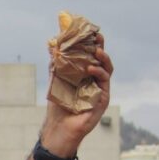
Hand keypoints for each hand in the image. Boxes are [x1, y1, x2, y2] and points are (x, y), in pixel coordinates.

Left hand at [39, 34, 112, 157]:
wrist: (60, 128)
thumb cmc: (58, 107)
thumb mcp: (55, 81)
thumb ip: (56, 64)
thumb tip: (51, 45)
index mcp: (84, 75)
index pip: (90, 56)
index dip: (91, 44)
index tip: (89, 32)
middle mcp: (94, 80)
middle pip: (101, 60)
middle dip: (100, 47)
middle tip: (98, 36)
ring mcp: (100, 89)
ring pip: (107, 69)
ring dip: (103, 58)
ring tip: (96, 50)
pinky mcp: (103, 98)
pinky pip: (104, 82)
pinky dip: (99, 73)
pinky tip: (91, 68)